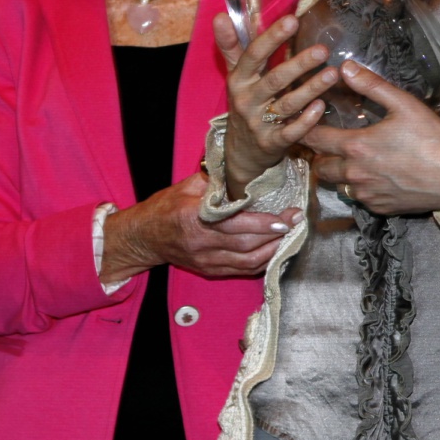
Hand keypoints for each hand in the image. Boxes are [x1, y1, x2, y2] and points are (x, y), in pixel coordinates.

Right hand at [101, 172, 302, 281]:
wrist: (143, 238)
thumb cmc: (165, 207)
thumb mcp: (187, 186)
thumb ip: (215, 180)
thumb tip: (244, 167)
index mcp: (195, 218)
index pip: (237, 224)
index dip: (265, 223)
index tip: (287, 217)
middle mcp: (201, 243)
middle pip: (247, 244)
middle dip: (276, 234)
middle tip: (297, 221)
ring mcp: (206, 261)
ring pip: (248, 262)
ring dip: (274, 251)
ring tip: (291, 236)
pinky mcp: (209, 271)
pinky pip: (242, 271)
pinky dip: (262, 262)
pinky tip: (275, 250)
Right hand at [214, 12, 338, 197]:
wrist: (241, 152)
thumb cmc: (245, 103)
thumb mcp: (235, 75)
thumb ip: (231, 46)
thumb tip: (220, 15)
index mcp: (238, 79)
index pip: (254, 54)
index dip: (273, 37)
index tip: (293, 20)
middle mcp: (247, 100)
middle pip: (274, 79)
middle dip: (299, 64)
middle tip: (323, 49)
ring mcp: (258, 123)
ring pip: (287, 104)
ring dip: (311, 89)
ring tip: (332, 74)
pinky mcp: (271, 143)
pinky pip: (290, 132)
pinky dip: (306, 120)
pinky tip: (322, 106)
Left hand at [299, 60, 439, 214]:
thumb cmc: (433, 139)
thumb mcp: (404, 104)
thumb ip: (371, 85)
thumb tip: (345, 68)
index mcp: (356, 146)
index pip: (313, 139)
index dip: (304, 129)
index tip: (302, 122)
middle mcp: (355, 174)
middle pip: (320, 167)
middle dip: (319, 154)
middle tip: (328, 142)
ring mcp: (367, 194)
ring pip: (338, 184)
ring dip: (339, 172)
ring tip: (352, 158)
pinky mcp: (380, 208)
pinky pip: (359, 198)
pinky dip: (360, 187)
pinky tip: (376, 175)